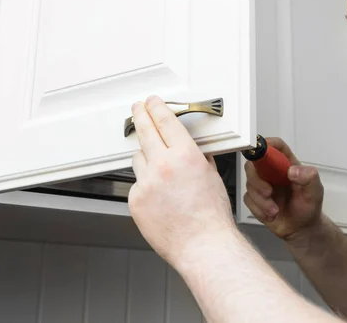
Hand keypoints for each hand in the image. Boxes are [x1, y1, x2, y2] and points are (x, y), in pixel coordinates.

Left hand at [128, 95, 234, 266]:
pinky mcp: (135, 200)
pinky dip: (146, 185)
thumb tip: (191, 147)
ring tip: (160, 170)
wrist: (202, 244)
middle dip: (140, 116)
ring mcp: (146, 183)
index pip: (166, 122)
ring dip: (146, 157)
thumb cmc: (211, 215)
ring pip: (139, 158)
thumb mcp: (211, 175)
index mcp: (185, 155)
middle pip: (145, 131)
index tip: (152, 102)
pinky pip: (137, 183)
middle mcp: (163, 165)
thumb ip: (197, 157)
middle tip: (137, 109)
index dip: (156, 108)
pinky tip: (160, 196)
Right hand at [243, 137, 323, 240]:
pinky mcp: (256, 199)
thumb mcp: (315, 191)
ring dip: (260, 200)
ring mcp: (262, 185)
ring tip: (275, 210)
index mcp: (287, 164)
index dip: (267, 145)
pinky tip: (271, 215)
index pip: (275, 146)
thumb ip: (309, 178)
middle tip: (268, 193)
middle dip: (257, 179)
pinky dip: (258, 209)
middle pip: (254, 163)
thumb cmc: (309, 206)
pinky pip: (248, 199)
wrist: (301, 229)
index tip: (262, 152)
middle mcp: (272, 172)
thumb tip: (293, 171)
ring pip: (249, 183)